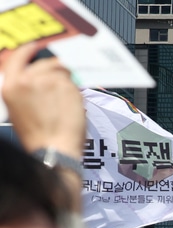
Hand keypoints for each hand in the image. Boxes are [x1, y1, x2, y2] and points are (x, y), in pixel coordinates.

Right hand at [0, 44, 84, 159]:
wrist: (53, 149)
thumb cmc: (36, 136)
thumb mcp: (16, 108)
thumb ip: (22, 88)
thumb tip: (33, 77)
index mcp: (11, 85)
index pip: (18, 56)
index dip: (28, 50)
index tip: (35, 47)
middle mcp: (28, 80)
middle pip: (45, 62)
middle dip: (54, 70)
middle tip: (58, 85)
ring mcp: (50, 82)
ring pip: (63, 71)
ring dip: (66, 80)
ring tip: (65, 99)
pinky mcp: (69, 88)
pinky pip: (75, 83)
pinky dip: (75, 91)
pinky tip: (71, 105)